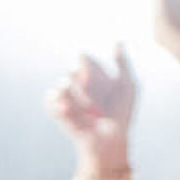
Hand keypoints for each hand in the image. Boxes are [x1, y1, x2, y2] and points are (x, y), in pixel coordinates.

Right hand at [46, 46, 135, 176]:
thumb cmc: (122, 114)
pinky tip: (64, 106)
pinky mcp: (61, 112)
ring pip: (62, 84)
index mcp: (97, 79)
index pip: (87, 61)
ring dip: (69, 89)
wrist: (110, 139)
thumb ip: (123, 64)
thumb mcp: (128, 87)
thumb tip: (118, 41)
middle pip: (73, 71)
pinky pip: (50, 100)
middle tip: (88, 85)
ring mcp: (72, 100)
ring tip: (77, 97)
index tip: (91, 64)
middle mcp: (83, 88)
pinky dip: (54, 100)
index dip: (88, 61)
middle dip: (79, 77)